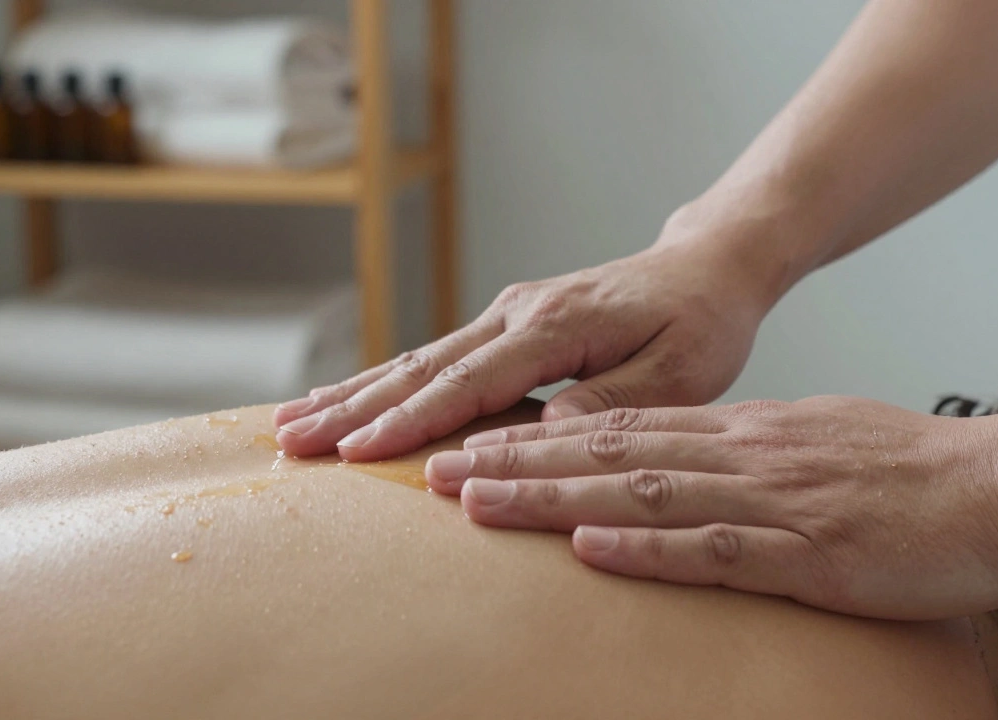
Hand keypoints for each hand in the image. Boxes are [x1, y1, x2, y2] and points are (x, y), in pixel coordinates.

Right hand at [274, 214, 776, 460]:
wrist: (705, 269)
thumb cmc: (700, 325)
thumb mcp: (680, 372)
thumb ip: (611, 400)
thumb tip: (545, 434)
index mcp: (556, 327)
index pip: (470, 383)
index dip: (411, 420)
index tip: (355, 451)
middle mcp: (519, 313)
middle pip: (423, 367)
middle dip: (354, 407)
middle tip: (291, 442)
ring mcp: (508, 314)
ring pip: (417, 359)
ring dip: (353, 393)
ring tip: (291, 423)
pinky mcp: (508, 323)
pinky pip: (435, 357)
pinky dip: (384, 380)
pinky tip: (346, 396)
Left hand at [429, 397, 997, 620]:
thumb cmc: (912, 472)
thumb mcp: (814, 446)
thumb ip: (747, 456)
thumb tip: (689, 467)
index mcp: (740, 433)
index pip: (618, 429)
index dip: (537, 438)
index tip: (470, 445)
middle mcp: (740, 455)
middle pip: (605, 453)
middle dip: (513, 461)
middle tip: (433, 469)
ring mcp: (771, 498)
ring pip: (639, 492)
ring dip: (550, 496)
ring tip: (474, 499)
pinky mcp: (810, 549)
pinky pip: (715, 548)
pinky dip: (647, 548)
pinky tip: (588, 548)